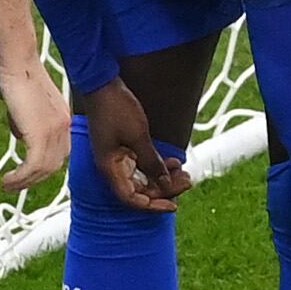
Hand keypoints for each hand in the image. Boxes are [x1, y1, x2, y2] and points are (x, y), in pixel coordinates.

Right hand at [0, 50, 71, 195]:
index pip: (59, 151)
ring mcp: (54, 131)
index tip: (28, 172)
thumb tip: (19, 132)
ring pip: (43, 169)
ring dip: (25, 182)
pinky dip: (20, 178)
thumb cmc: (14, 71)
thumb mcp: (23, 101)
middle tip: (16, 185)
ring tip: (8, 186)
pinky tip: (7, 181)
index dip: (45, 165)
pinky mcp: (40, 135)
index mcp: (62, 117)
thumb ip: (23, 118)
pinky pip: (32, 166)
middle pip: (54, 164)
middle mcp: (63, 126)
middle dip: (35, 178)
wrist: (17, 59)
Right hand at [79, 77, 190, 213]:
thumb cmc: (116, 108)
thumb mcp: (138, 136)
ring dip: (163, 177)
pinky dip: (157, 165)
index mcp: (110, 168)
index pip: (131, 199)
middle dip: (164, 189)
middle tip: (188, 182)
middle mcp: (112, 167)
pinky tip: (174, 163)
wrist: (102, 83)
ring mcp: (118, 158)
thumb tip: (164, 183)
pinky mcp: (123, 148)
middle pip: (140, 190)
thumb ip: (151, 162)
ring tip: (185, 173)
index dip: (152, 205)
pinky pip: (142, 165)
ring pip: (143, 178)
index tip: (173, 206)